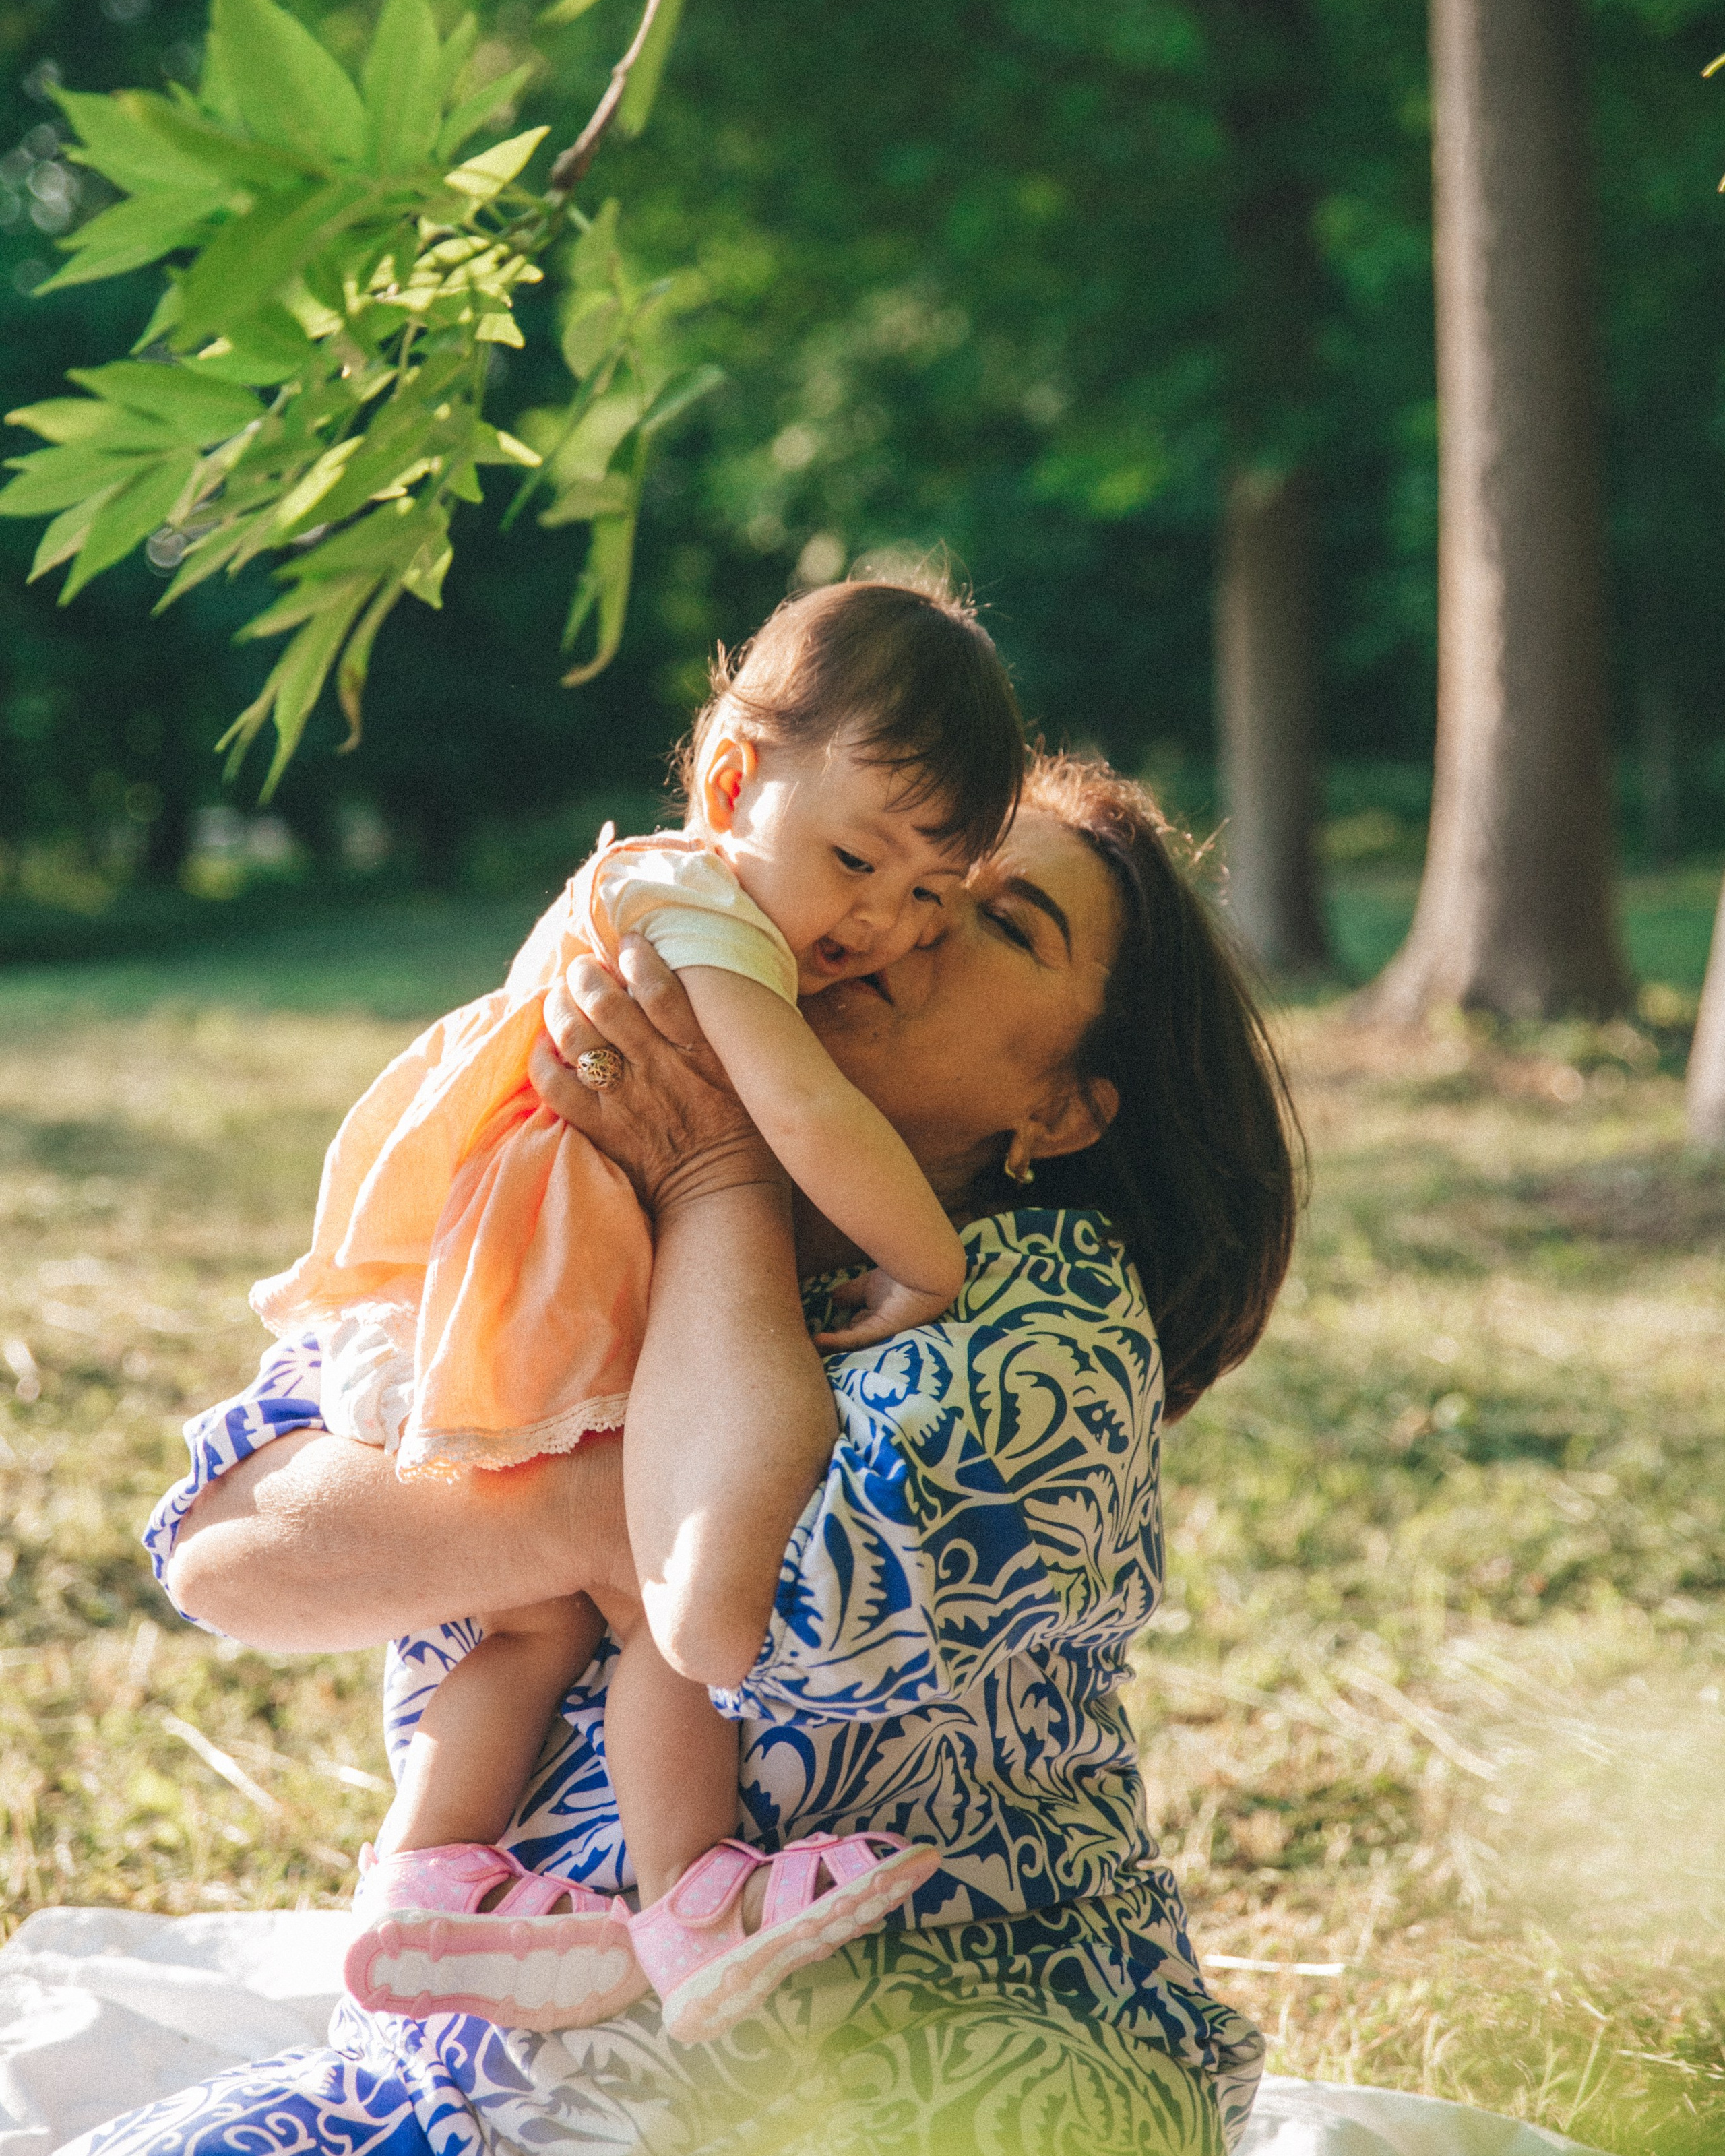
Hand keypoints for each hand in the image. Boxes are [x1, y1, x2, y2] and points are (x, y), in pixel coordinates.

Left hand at [528, 935, 784, 1218]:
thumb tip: (710, 981)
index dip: (636, 957)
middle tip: (585, 967)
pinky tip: (546, 1045)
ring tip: (561, 995)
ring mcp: (624, 1098)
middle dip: (588, 975)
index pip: (658, 987)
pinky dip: (542, 1060)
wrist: (725, 1194)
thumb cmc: (747, 1128)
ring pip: (576, 1037)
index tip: (629, 943)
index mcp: (699, 1049)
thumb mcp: (750, 1069)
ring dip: (560, 1006)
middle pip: (606, 1004)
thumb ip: (727, 1027)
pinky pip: (556, 1086)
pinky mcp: (601, 1128)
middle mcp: (657, 1068)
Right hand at [812, 1267, 954, 1351]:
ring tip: (805, 1353)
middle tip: (802, 1351)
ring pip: (849, 1345)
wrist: (925, 1270)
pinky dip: (837, 1341)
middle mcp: (874, 1328)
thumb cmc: (902, 1275)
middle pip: (846, 1342)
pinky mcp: (882, 1329)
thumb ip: (850, 1293)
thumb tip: (831, 1299)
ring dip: (828, 1350)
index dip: (831, 1336)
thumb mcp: (868, 1286)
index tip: (809, 1338)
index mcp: (872, 1318)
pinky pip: (856, 1338)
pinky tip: (818, 1341)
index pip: (847, 1331)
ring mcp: (878, 1331)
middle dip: (827, 1349)